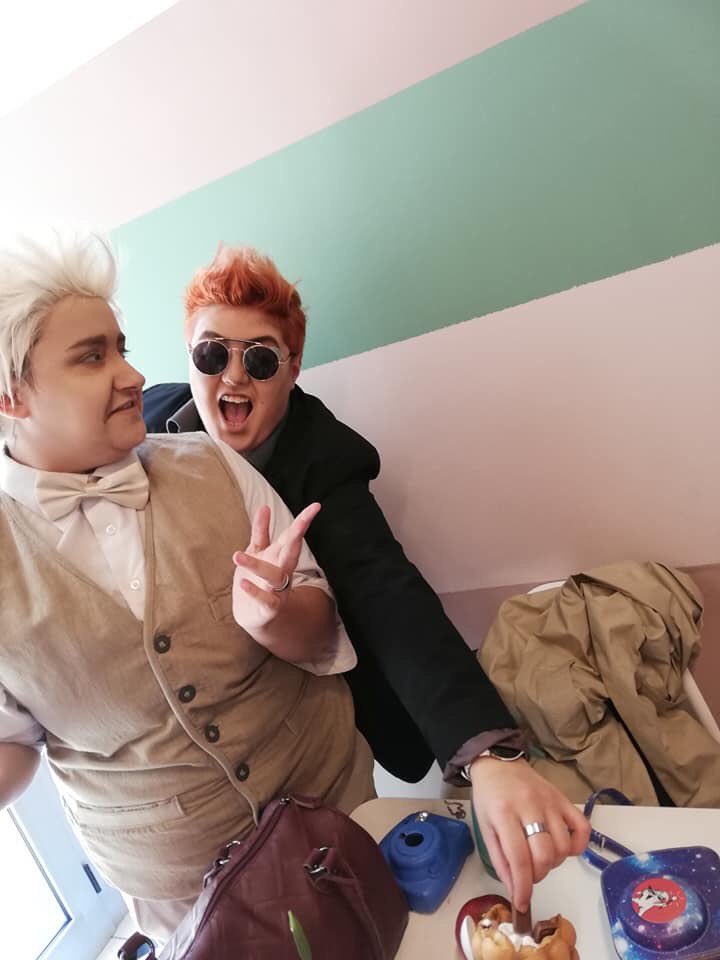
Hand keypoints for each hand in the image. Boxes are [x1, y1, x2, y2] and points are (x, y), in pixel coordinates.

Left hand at [232, 502, 320, 632]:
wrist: (257, 615)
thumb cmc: (259, 578)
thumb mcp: (259, 552)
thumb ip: (261, 530)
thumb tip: (265, 506)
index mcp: (281, 555)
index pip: (292, 535)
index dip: (303, 520)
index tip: (316, 506)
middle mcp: (282, 570)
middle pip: (291, 552)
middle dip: (297, 537)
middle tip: (302, 522)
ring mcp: (277, 589)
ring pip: (272, 575)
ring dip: (255, 566)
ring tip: (237, 555)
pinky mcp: (269, 607)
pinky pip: (264, 599)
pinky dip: (255, 592)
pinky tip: (243, 584)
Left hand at [469, 758, 589, 911]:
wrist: (498, 763)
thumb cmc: (489, 797)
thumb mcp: (485, 827)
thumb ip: (500, 860)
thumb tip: (515, 891)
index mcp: (503, 813)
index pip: (518, 858)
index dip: (523, 887)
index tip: (522, 903)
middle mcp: (529, 806)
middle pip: (544, 855)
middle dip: (538, 875)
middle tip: (529, 874)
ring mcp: (550, 801)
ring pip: (563, 846)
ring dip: (554, 863)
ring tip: (542, 858)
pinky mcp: (563, 798)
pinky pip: (582, 827)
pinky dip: (578, 845)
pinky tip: (565, 849)